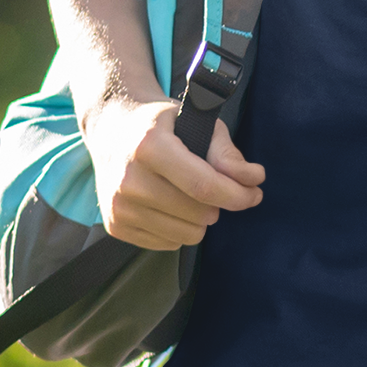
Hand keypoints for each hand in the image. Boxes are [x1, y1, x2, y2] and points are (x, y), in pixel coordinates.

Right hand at [83, 95, 264, 248]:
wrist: (112, 128)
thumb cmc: (163, 125)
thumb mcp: (197, 122)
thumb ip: (227, 152)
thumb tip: (253, 180)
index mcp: (150, 146)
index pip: (204, 186)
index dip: (237, 195)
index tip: (254, 194)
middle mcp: (129, 179)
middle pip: (198, 214)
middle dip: (219, 204)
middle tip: (213, 187)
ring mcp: (118, 205)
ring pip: (187, 234)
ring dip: (199, 219)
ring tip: (189, 194)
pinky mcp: (115, 225)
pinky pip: (168, 244)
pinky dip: (179, 228)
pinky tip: (169, 204)